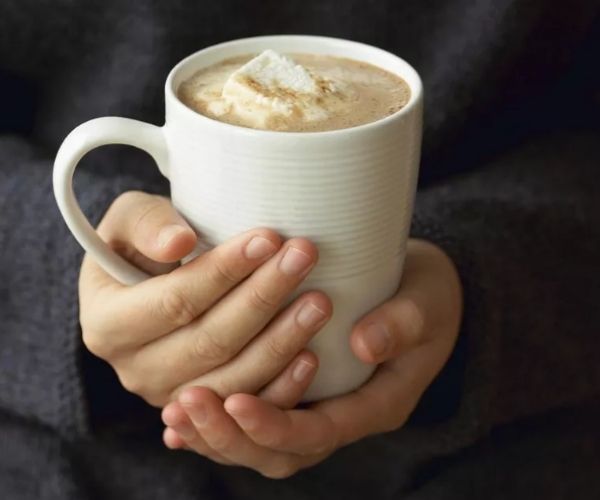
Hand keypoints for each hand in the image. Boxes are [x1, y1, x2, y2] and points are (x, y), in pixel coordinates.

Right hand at [79, 191, 331, 407]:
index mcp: (106, 324)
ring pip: (233, 379)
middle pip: (210, 341)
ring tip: (320, 302)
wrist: (144, 287)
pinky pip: (246, 406)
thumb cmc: (140, 246)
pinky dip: (281, 386)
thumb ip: (145, 223)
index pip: (175, 300)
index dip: (224, 271)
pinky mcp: (204, 411)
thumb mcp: (129, 219)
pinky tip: (312, 356)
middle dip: (263, 298)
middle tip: (304, 257)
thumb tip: (180, 244)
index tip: (269, 239)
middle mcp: (134, 370)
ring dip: (281, 341)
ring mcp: (169, 396)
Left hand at [162, 239, 462, 477]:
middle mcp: (342, 418)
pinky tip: (181, 419)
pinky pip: (256, 424)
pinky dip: (219, 426)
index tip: (234, 401)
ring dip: (216, 434)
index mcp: (376, 405)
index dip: (274, 424)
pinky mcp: (300, 394)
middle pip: (280, 453)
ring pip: (261, 446)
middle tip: (185, 404)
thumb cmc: (427, 296)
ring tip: (175, 408)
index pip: (318, 433)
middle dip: (229, 436)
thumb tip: (364, 344)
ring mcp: (320, 410)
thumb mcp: (426, 303)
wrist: (423, 295)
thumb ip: (402, 324)